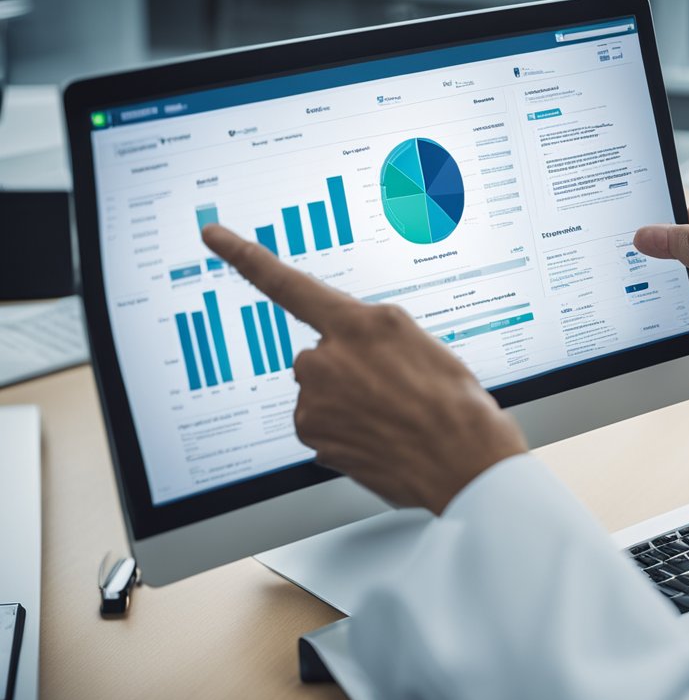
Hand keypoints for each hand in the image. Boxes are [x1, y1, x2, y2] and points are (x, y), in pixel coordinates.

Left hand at [202, 224, 526, 514]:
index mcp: (363, 323)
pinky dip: (344, 432)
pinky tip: (379, 437)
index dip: (246, 256)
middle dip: (346, 370)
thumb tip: (349, 351)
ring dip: (348, 403)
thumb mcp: (423, 345)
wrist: (464, 463)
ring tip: (394, 418)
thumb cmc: (456, 407)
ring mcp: (316, 399)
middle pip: (318, 355)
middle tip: (392, 391)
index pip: (288, 284)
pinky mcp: (312, 435)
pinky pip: (320, 425)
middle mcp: (330, 357)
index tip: (213, 236)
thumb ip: (374, 337)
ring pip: (320, 393)